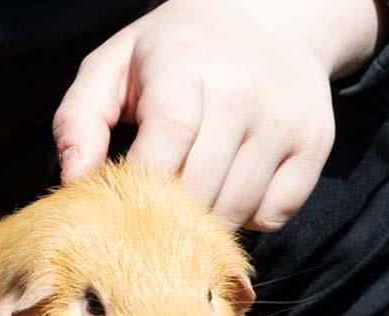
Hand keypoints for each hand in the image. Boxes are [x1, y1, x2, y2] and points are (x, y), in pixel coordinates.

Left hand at [53, 0, 385, 230]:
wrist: (271, 18)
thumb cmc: (176, 50)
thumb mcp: (116, 64)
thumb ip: (80, 119)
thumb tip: (73, 183)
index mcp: (186, 68)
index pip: (165, 144)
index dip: (140, 187)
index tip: (122, 206)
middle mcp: (243, 93)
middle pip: (199, 190)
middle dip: (167, 214)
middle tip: (153, 210)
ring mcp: (284, 120)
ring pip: (236, 210)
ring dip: (206, 221)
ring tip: (193, 192)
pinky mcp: (315, 144)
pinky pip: (274, 214)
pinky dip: (248, 217)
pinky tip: (232, 187)